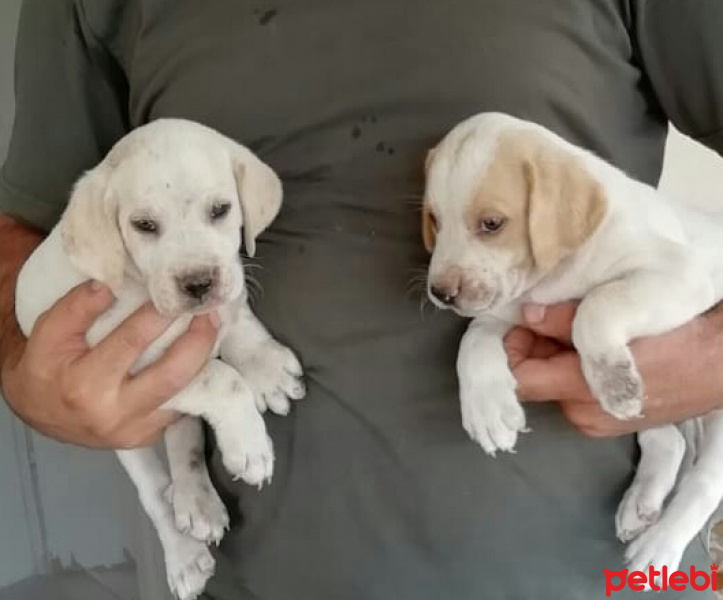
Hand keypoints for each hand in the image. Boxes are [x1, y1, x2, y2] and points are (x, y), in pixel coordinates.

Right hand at [1, 281, 219, 447]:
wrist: (39, 412)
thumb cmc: (45, 368)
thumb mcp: (48, 332)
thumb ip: (77, 307)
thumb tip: (111, 284)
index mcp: (85, 385)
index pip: (133, 341)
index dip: (159, 314)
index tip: (176, 293)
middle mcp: (113, 413)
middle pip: (172, 374)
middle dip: (198, 340)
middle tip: (208, 312)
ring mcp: (134, 430)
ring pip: (185, 393)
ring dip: (202, 358)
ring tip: (209, 328)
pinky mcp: (147, 436)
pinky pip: (181, 406)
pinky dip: (194, 379)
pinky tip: (197, 354)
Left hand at [504, 301, 722, 436]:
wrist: (721, 366)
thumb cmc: (674, 339)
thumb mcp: (614, 321)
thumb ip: (563, 320)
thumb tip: (527, 314)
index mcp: (580, 391)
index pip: (518, 379)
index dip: (510, 350)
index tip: (520, 324)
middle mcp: (582, 415)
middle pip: (535, 381)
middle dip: (536, 348)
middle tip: (553, 317)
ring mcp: (597, 422)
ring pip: (554, 385)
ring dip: (555, 357)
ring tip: (581, 329)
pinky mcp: (610, 421)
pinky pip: (575, 392)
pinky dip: (574, 369)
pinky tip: (596, 348)